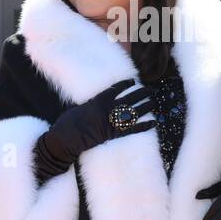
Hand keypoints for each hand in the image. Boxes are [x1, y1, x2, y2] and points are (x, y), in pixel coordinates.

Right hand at [34, 78, 156, 183]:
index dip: (126, 84)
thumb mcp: (78, 107)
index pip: (116, 89)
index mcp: (99, 100)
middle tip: (150, 90)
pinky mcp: (114, 134)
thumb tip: (92, 101)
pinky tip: (154, 122)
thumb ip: (89, 103)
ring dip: (146, 106)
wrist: (66, 138)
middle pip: (129, 99)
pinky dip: (145, 126)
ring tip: (154, 101)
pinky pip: (133, 129)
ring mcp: (112, 121)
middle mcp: (108, 109)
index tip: (133, 81)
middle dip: (141, 93)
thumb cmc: (68, 122)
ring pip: (134, 112)